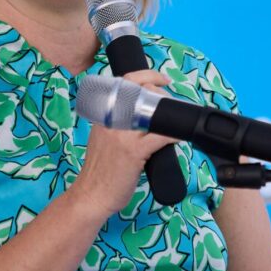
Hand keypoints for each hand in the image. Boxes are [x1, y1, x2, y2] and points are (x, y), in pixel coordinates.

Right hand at [70, 70, 177, 220]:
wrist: (91, 194)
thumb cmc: (101, 169)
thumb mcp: (103, 137)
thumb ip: (118, 121)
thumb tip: (144, 113)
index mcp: (103, 112)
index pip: (126, 81)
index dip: (148, 75)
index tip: (163, 79)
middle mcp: (110, 118)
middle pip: (143, 93)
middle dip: (164, 96)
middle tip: (173, 108)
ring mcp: (121, 134)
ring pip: (153, 112)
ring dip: (171, 114)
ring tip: (178, 121)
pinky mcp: (132, 151)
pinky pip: (160, 136)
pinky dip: (174, 135)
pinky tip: (180, 137)